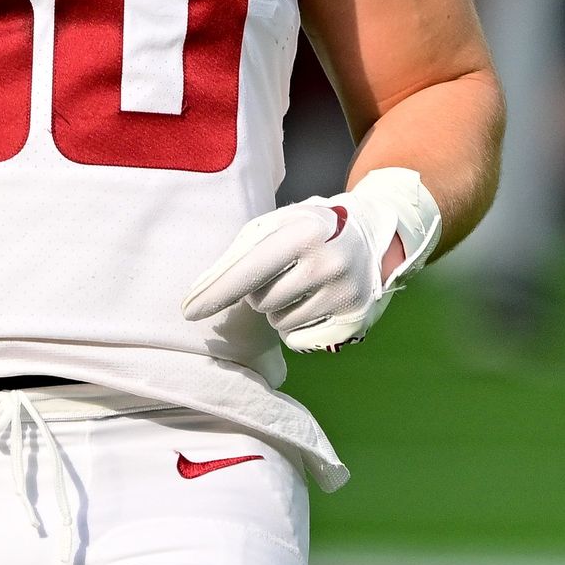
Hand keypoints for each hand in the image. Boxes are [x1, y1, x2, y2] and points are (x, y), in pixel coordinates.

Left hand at [181, 167, 443, 351]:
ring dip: (279, 310)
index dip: (216, 292)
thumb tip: (199, 296)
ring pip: (279, 323)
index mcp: (303, 231)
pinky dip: (297, 328)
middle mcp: (328, 262)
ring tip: (301, 285)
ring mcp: (345, 293)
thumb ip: (238, 254)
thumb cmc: (311, 228)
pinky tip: (314, 303)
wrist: (375, 231)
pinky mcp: (355, 319)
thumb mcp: (277, 224)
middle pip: (261, 301)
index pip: (249, 269)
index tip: (188, 311)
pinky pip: (300, 341)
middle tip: (284, 272)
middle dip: (260, 292)